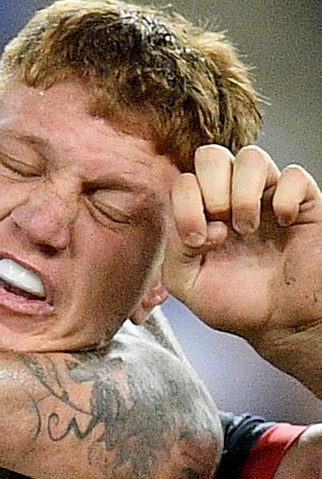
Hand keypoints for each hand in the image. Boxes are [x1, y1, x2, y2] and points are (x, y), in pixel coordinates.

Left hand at [164, 144, 321, 345]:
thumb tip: (199, 224)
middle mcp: (232, 200)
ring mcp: (268, 198)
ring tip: (248, 227)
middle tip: (221, 223)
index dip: (185, 205)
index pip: (183, 181)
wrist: (284, 323)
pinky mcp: (304, 203)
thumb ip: (174, 251)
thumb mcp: (187, 284)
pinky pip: (294, 174)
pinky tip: (282, 223)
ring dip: (244, 192)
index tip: (197, 241)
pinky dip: (285, 197)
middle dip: (210, 186)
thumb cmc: (238, 304)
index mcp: (201, 215)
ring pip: (251, 156)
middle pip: (212, 155)